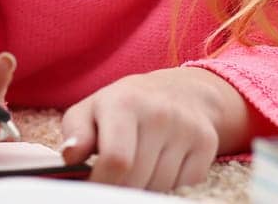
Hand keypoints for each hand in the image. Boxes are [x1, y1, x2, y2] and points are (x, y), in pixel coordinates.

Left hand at [59, 67, 241, 192]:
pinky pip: (183, 185)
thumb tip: (70, 156)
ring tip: (137, 167)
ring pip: (159, 186)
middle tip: (113, 178)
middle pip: (137, 178)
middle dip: (120, 187)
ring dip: (143, 187)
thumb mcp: (90, 110)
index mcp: (125, 102)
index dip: (101, 182)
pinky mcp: (207, 144)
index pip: (116, 161)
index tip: (94, 185)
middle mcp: (160, 113)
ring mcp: (187, 128)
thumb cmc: (124, 106)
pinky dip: (168, 185)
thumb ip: (75, 133)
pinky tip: (160, 165)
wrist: (179, 91)